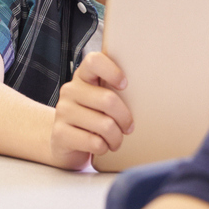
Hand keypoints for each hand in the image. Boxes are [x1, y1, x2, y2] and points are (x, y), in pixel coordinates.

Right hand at [51, 51, 130, 168]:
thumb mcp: (100, 100)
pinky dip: (104, 148)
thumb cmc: (92, 117)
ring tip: (115, 140)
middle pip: (108, 100)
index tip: (124, 85)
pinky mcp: (60, 134)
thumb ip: (114, 90)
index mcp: (83, 77)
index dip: (112, 71)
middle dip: (125, 118)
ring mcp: (63, 112)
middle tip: (128, 127)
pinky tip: (101, 146)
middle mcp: (70, 90)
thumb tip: (148, 87)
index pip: (94, 61)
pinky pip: (94, 143)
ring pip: (104, 125)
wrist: (65, 141)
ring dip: (116, 138)